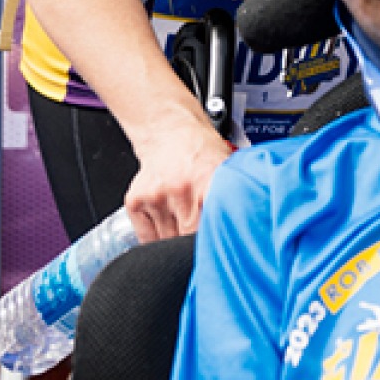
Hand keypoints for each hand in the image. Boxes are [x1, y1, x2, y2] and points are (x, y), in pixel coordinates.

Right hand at [123, 110, 232, 241]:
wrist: (170, 130)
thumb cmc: (202, 151)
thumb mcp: (227, 167)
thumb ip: (234, 196)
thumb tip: (244, 229)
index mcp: (209, 180)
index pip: (213, 228)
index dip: (216, 242)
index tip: (220, 249)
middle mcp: (182, 188)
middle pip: (189, 240)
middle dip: (196, 243)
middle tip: (202, 236)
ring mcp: (156, 196)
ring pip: (167, 243)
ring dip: (176, 240)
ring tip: (184, 221)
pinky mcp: (135, 202)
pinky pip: (146, 239)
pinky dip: (156, 238)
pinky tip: (167, 221)